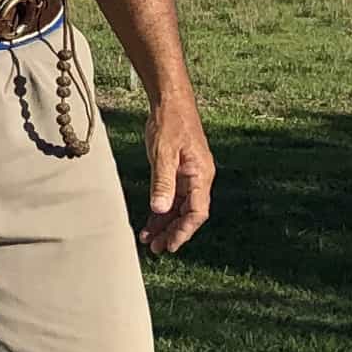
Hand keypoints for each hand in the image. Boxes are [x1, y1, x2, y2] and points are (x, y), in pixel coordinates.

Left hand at [138, 96, 214, 252]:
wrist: (170, 102)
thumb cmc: (170, 123)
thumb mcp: (164, 153)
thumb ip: (162, 181)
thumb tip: (160, 209)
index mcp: (201, 176)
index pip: (197, 213)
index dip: (184, 231)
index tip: (170, 245)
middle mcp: (198, 179)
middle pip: (189, 215)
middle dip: (173, 233)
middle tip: (156, 249)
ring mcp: (188, 176)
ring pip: (179, 208)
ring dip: (165, 225)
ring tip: (150, 242)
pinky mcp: (177, 172)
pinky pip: (171, 198)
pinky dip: (161, 211)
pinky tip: (150, 223)